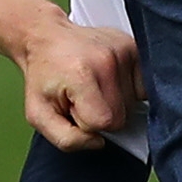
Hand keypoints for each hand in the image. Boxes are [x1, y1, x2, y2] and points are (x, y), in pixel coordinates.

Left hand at [15, 16, 137, 147]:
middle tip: (83, 97)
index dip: (87, 123)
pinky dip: (128, 90)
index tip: (74, 107)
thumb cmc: (44, 75)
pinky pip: (143, 88)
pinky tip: (109, 80)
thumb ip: (66, 139)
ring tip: (94, 85)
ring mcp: (123, 51)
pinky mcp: (134, 48)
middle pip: (121, 116)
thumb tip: (98, 142)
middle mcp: (106, 60)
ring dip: (114, 101)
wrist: (47, 39)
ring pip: (133, 104)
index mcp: (81, 75)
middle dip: (101, 113)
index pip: (105, 123)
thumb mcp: (38, 114)